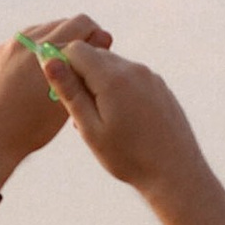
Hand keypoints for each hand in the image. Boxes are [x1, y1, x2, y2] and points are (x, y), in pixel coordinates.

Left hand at [0, 14, 110, 183]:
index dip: (95, 35)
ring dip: (51, 45)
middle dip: (74, 39)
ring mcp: (4, 48)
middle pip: (58, 24)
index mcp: (46, 51)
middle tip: (80, 63)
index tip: (99, 50)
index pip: (80, 23)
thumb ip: (82, 71)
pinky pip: (16, 47)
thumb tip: (100, 42)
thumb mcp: (65, 102)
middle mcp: (24, 42)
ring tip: (58, 70)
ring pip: (36, 33)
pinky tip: (32, 78)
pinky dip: (29, 55)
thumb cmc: (30, 128)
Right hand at [35, 34, 210, 209]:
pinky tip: (123, 120)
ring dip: (100, 84)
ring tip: (102, 120)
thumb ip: (69, 92)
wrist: (176, 174)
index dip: (62, 65)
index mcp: (113, 78)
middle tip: (80, 111)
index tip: (61, 90)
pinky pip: (131, 78)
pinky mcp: (161, 86)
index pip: (76, 49)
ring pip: (114, 67)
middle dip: (82, 76)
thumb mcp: (90, 129)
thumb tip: (48, 61)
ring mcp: (150, 76)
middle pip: (95, 55)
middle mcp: (134, 69)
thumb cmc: (129, 158)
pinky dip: (120, 90)